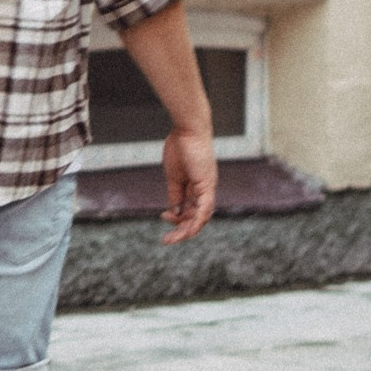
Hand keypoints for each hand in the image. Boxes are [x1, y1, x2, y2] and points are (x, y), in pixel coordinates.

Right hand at [159, 128, 216, 243]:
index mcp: (197, 187)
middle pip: (196, 217)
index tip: (163, 216)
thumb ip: (175, 194)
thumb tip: (175, 211)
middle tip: (167, 240)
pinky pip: (205, 208)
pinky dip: (197, 220)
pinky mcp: (207, 184)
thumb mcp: (174, 176)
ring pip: (201, 217)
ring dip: (187, 230)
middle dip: (181, 230)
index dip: (178, 218)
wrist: (187, 130)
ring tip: (172, 238)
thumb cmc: (180, 147)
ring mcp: (207, 188)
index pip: (190, 210)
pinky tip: (188, 230)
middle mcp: (205, 190)